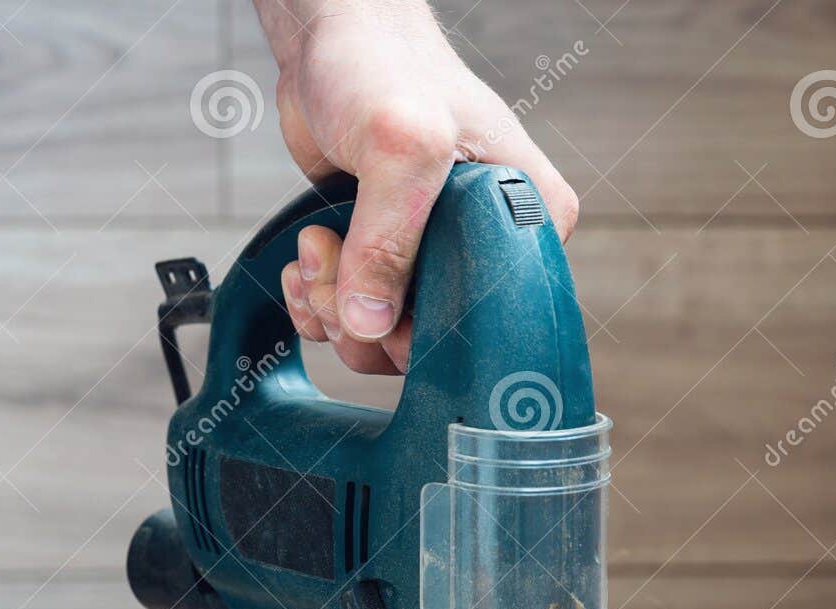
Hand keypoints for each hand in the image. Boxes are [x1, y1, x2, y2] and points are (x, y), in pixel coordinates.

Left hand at [269, 2, 578, 372]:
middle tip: (336, 261)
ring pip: (380, 337)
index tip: (388, 291)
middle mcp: (486, 247)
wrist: (331, 41)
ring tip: (317, 246)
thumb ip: (388, 239)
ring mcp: (430, 257)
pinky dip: (316, 302)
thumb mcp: (402, 144)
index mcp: (527, 221)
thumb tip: (369, 324)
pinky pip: (350, 319)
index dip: (430, 327)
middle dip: (365, 318)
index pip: (496, 320)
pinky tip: (308, 259)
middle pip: (428, 340)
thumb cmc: (385, 66)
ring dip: (332, 306)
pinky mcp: (382, 257)